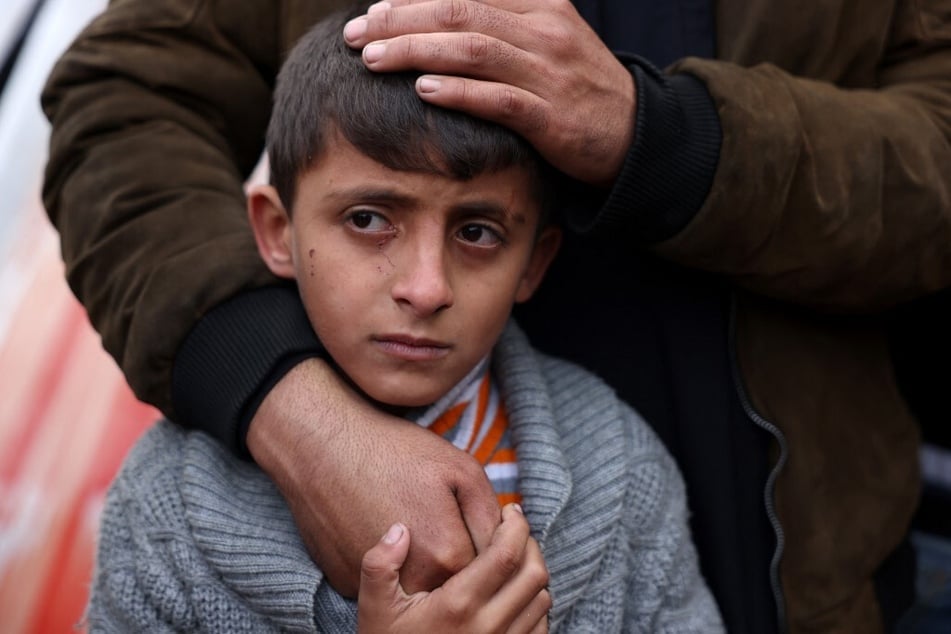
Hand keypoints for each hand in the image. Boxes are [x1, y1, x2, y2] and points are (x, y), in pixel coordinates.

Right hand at [247, 358, 500, 596]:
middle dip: (475, 563)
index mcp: (449, 556)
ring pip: (427, 593)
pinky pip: (390, 588)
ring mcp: (378, 590)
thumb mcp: (462, 469)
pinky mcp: (349, 587)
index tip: (498, 524)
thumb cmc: (395, 452)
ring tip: (433, 530)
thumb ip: (491, 514)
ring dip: (439, 572)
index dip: (503, 546)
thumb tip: (507, 541)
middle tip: (465, 526)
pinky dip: (399, 572)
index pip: (497, 568)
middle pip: (462, 586)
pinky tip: (393, 534)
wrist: (322, 449)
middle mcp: (415, 584)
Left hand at [343, 0, 634, 186]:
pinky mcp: (552, 118)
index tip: (372, 10)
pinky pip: (499, 100)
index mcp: (539, 5)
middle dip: (401, 21)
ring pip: (474, 51)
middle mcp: (544, 31)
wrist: (634, 134)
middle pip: (460, 14)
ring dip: (417, 51)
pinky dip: (459, 92)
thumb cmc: (575, 88)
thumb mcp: (544, 39)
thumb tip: (435, 19)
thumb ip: (497, 24)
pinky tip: (423, 89)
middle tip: (358, 33)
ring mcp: (550, 73)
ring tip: (374, 58)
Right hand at [358, 504, 550, 632]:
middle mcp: (488, 627)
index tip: (509, 510)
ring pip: (542, 600)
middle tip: (513, 530)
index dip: (516, 525)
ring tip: (513, 558)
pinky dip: (535, 604)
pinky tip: (514, 593)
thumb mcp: (374, 607)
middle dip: (530, 543)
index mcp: (458, 605)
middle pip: (534, 574)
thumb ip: (380, 564)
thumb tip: (399, 529)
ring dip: (533, 573)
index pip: (506, 554)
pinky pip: (541, 627)